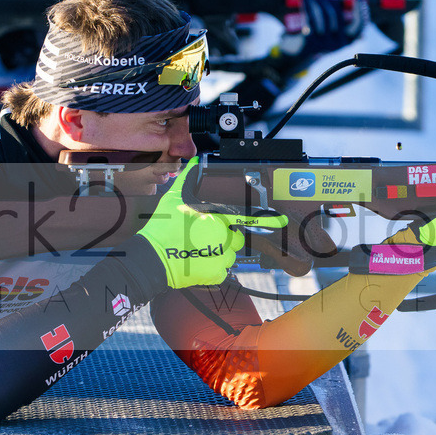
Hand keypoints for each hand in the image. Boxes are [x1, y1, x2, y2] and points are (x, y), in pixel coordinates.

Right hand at [138, 158, 287, 287]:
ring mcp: (220, 257)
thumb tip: (193, 161)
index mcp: (216, 220)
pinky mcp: (216, 273)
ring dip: (219, 253)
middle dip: (224, 238)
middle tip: (205, 238)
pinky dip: (213, 268)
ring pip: (229, 255)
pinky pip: (222, 270)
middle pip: (234, 238)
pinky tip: (198, 261)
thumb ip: (187, 179)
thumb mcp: (174, 199)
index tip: (282, 220)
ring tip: (198, 250)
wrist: (153, 258)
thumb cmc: (163, 229)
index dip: (267, 219)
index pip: (247, 219)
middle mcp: (222, 238)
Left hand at [280, 0, 367, 58]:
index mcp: (347, 40)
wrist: (300, 50)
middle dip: (330, 0)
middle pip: (337, 16)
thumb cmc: (319, 33)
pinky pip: (310, 19)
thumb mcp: (335, 27)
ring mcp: (324, 44)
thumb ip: (346, 14)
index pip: (359, 26)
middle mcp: (338, 44)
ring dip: (316, 0)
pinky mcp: (311, 41)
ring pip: (323, 15)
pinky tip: (305, 0)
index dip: (360, 10)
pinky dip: (308, 6)